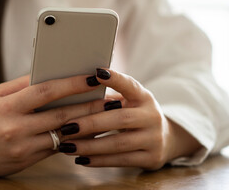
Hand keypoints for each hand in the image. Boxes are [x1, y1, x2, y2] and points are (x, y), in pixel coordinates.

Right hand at [0, 74, 109, 176]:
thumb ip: (23, 86)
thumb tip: (50, 75)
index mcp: (7, 106)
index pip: (45, 91)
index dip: (72, 83)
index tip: (93, 77)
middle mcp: (16, 128)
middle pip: (61, 115)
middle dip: (90, 106)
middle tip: (112, 100)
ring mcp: (22, 147)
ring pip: (63, 135)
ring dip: (88, 125)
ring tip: (107, 116)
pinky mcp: (27, 160)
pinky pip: (56, 149)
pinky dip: (74, 140)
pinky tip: (89, 133)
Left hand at [58, 68, 200, 169]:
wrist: (166, 140)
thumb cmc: (134, 115)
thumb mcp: (128, 102)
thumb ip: (107, 98)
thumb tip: (72, 95)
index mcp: (143, 97)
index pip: (130, 85)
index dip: (115, 79)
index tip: (97, 73)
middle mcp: (152, 116)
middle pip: (120, 119)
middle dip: (90, 123)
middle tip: (66, 126)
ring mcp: (154, 139)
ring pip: (118, 144)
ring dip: (89, 146)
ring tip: (67, 146)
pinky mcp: (152, 158)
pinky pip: (121, 161)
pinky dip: (98, 160)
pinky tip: (80, 159)